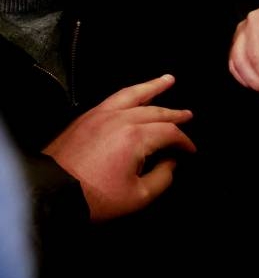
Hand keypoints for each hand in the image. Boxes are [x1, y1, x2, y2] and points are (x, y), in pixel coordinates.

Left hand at [42, 75, 196, 220]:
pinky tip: (135, 95)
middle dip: (175, 114)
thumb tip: (170, 163)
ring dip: (152, 87)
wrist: (50, 191)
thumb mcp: (138, 196)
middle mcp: (121, 119)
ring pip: (132, 95)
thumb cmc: (95, 197)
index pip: (170, 133)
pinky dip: (129, 94)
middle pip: (156, 111)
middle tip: (188, 115)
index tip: (190, 151)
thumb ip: (162, 178)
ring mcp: (101, 115)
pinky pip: (113, 98)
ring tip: (167, 79)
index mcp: (136, 137)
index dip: (184, 142)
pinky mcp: (86, 118)